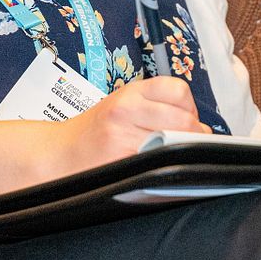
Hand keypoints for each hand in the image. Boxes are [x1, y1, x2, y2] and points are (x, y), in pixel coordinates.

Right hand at [58, 77, 209, 172]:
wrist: (60, 154)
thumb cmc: (96, 132)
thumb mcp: (123, 105)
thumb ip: (156, 107)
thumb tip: (200, 127)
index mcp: (131, 92)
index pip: (179, 90)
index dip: (190, 108)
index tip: (187, 119)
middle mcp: (127, 108)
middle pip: (184, 120)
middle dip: (192, 134)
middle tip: (183, 142)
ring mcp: (123, 135)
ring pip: (175, 143)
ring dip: (180, 152)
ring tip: (169, 154)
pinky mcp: (121, 159)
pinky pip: (159, 164)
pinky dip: (166, 168)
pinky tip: (158, 168)